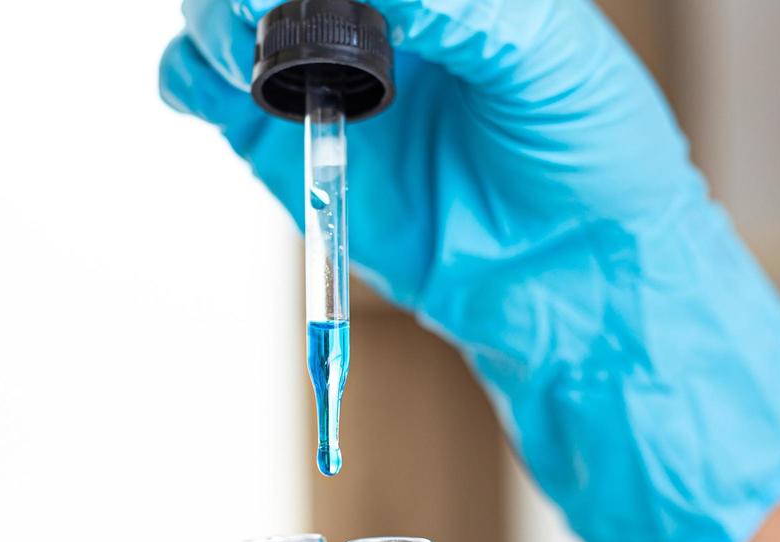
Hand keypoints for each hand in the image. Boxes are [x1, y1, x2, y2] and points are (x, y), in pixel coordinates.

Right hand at [161, 0, 779, 541]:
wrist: (574, 276)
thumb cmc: (591, 154)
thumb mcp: (548, 57)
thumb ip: (468, 10)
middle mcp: (371, 18)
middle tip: (261, 10)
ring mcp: (321, 77)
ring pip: (222, 19)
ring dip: (212, 20)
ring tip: (245, 52)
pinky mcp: (284, 146)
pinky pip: (207, 93)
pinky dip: (189, 77)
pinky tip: (220, 88)